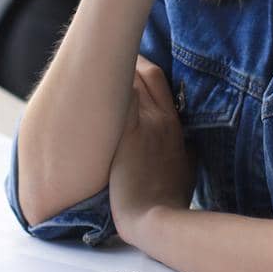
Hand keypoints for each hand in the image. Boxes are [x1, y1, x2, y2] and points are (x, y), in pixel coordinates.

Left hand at [109, 57, 195, 244]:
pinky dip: (104, 86)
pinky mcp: (126, 135)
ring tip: (92, 61)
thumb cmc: (169, 200)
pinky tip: (85, 80)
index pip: (159, 82)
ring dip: (115, 70)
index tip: (127, 61)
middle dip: (129, 60)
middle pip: (147, 74)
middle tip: (109, 52)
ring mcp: (144, 125)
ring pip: (131, 81)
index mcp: (174, 126)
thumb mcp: (187, 172)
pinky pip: (116, 98)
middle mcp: (161, 119)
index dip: (143, 68)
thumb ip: (185, 153)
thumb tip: (187, 148)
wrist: (157, 219)